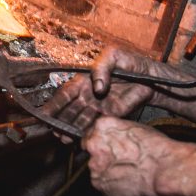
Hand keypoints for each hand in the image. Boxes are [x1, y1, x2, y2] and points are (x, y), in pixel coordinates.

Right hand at [41, 47, 156, 142]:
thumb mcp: (113, 56)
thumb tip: (98, 87)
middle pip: (69, 111)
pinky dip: (87, 133)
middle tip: (53, 132)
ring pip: (80, 121)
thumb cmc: (130, 62)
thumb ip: (102, 68)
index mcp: (84, 80)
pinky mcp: (110, 116)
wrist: (151, 76)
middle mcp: (88, 95)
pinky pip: (96, 126)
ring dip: (71, 130)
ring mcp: (98, 107)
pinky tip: (79, 140)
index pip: (65, 94)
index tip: (43, 115)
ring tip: (63, 139)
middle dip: (60, 121)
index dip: (54, 104)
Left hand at [82, 116, 189, 195]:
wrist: (164, 169)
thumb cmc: (155, 148)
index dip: (101, 142)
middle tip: (120, 160)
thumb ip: (115, 131)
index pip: (91, 133)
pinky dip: (110, 184)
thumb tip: (113, 136)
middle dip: (102, 156)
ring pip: (96, 168)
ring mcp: (95, 166)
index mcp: (102, 126)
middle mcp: (94, 145)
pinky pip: (102, 184)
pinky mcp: (99, 185)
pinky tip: (125, 181)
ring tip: (126, 172)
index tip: (108, 147)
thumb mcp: (134, 127)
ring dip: (107, 170)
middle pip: (91, 151)